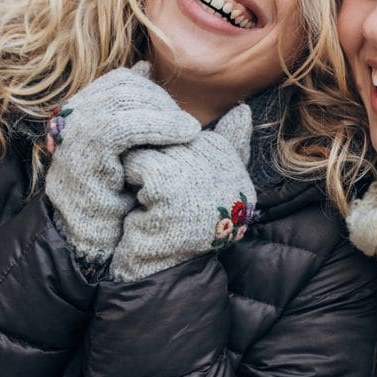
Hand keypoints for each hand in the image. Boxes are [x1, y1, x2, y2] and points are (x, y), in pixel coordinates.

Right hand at [45, 63, 199, 265]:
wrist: (98, 242)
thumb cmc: (123, 198)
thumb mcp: (137, 148)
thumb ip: (142, 110)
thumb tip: (145, 66)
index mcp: (85, 114)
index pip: (121, 81)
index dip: (153, 90)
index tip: (178, 116)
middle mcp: (73, 120)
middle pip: (121, 86)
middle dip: (160, 100)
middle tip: (187, 124)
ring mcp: (73, 136)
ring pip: (121, 101)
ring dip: (163, 111)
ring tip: (190, 130)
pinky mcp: (80, 156)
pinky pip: (119, 127)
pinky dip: (156, 126)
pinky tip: (183, 136)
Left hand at [110, 103, 255, 281]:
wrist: (161, 268)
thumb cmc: (180, 224)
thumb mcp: (205, 183)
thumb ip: (225, 145)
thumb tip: (242, 108)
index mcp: (236, 167)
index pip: (194, 134)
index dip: (173, 158)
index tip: (172, 189)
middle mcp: (226, 170)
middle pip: (174, 137)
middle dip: (157, 158)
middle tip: (156, 192)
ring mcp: (199, 177)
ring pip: (155, 145)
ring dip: (143, 168)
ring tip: (151, 197)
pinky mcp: (171, 186)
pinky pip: (142, 162)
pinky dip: (134, 179)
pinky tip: (144, 203)